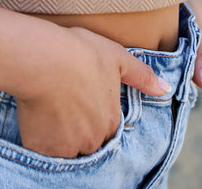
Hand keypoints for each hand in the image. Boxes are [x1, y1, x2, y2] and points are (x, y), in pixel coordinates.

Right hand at [15, 25, 170, 157]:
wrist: (44, 59)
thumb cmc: (81, 52)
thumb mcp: (117, 57)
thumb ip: (142, 76)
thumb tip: (165, 88)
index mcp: (111, 120)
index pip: (107, 127)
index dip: (94, 112)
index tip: (82, 96)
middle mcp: (93, 139)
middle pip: (87, 140)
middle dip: (78, 126)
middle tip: (64, 100)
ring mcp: (68, 146)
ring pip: (65, 146)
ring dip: (59, 133)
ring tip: (49, 105)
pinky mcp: (43, 148)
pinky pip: (42, 147)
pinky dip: (39, 135)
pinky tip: (36, 112)